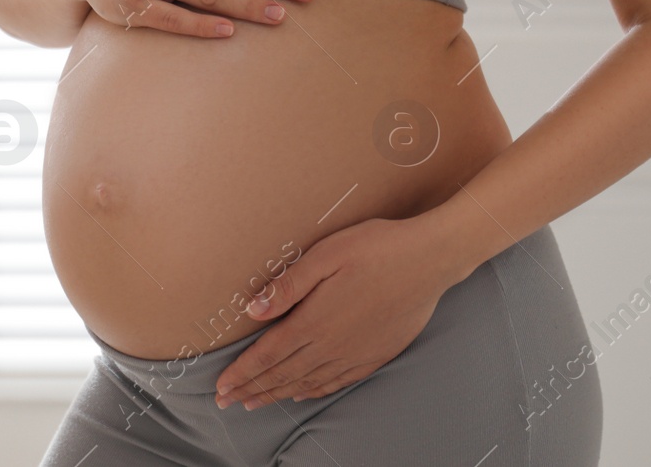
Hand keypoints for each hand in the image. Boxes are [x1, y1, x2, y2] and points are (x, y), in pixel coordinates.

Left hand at [213, 216, 453, 410]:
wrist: (429, 260)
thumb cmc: (376, 248)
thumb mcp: (326, 255)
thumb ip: (288, 285)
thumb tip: (253, 311)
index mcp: (315, 320)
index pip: (268, 354)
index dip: (242, 372)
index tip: (220, 386)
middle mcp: (332, 345)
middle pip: (282, 374)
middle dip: (251, 388)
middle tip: (226, 401)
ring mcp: (355, 354)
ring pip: (307, 382)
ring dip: (277, 394)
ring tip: (254, 402)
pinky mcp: (375, 355)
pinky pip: (336, 382)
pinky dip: (313, 391)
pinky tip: (303, 394)